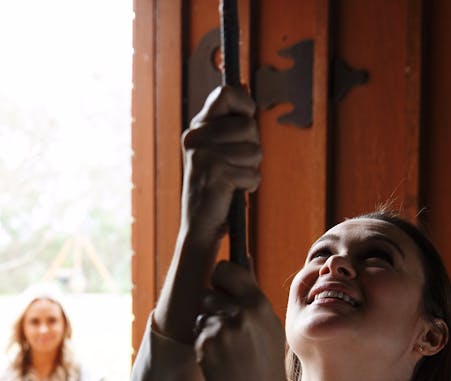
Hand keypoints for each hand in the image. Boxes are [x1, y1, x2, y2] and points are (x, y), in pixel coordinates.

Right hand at [180, 85, 260, 246]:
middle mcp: (196, 138)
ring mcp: (204, 155)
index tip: (245, 121)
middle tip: (236, 166)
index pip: (226, 93)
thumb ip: (231, 120)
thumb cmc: (216, 187)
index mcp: (196, 128)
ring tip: (233, 181)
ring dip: (251, 169)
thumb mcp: (220, 148)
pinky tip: (232, 192)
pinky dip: (249, 186)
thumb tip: (241, 83)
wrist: (198, 226)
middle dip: (252, 148)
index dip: (245, 105)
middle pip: (248, 125)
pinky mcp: (215, 173)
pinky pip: (253, 173)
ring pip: (255, 150)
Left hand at [194, 261, 288, 380]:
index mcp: (258, 303)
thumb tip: (244, 254)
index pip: (226, 269)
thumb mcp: (268, 323)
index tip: (224, 287)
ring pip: (201, 313)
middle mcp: (240, 312)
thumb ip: (252, 290)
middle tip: (227, 326)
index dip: (221, 276)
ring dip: (208, 325)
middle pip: (208, 291)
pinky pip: (197, 332)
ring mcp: (221, 329)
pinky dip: (204, 343)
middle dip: (213, 304)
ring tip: (227, 346)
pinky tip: (220, 358)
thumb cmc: (265, 361)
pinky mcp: (205, 344)